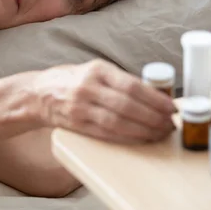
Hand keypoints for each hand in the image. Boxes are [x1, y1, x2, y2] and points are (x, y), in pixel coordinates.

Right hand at [28, 59, 176, 143]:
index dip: (155, 99)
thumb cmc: (71, 80)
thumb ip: (119, 80)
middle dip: (153, 117)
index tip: (171, 107)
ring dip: (143, 130)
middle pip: (127, 106)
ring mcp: (80, 108)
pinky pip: (106, 134)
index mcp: (97, 70)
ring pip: (118, 122)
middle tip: (169, 124)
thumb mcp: (93, 70)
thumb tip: (154, 94)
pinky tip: (140, 140)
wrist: (39, 94)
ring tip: (159, 133)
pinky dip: (126, 138)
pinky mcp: (76, 125)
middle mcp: (88, 87)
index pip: (132, 85)